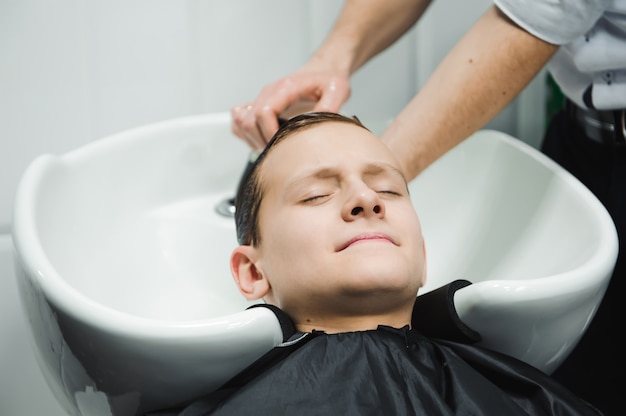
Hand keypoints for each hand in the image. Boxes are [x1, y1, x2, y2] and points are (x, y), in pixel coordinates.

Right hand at [231, 69, 350, 149]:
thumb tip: (318, 126)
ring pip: (240, 123)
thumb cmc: (328, 80)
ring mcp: (261, 99)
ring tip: (272, 147)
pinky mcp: (258, 106)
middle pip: (249, 121)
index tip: (282, 146)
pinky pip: (239, 122)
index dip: (269, 133)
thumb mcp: (338, 90)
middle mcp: (269, 93)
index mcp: (285, 88)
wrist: (323, 71)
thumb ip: (330, 107)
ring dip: (253, 140)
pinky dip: (246, 135)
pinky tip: (263, 140)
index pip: (263, 112)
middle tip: (279, 151)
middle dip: (262, 141)